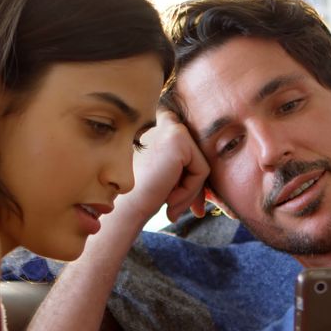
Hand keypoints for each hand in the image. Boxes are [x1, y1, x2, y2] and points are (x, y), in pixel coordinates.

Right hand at [121, 110, 209, 224]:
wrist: (120, 208)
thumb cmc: (137, 195)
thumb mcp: (165, 176)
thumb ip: (185, 169)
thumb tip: (210, 183)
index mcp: (158, 122)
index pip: (190, 153)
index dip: (190, 181)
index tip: (192, 206)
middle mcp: (164, 117)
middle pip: (197, 156)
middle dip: (195, 188)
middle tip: (193, 213)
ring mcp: (171, 126)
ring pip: (201, 164)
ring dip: (190, 192)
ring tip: (171, 207)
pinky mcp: (178, 139)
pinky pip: (202, 170)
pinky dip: (190, 191)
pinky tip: (169, 199)